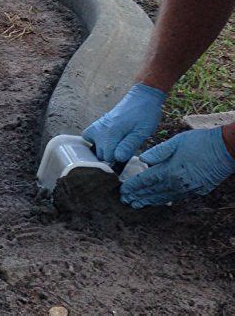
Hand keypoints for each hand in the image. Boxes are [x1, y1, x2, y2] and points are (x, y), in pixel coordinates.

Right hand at [82, 83, 165, 162]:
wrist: (143, 96)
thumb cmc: (145, 113)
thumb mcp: (142, 132)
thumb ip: (129, 146)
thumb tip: (117, 158)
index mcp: (111, 132)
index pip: (107, 158)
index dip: (116, 163)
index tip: (125, 161)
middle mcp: (101, 129)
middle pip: (99, 153)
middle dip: (110, 157)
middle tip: (123, 153)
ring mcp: (99, 125)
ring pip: (92, 145)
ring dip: (102, 150)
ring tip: (116, 148)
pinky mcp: (100, 122)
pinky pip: (89, 135)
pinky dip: (95, 140)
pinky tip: (107, 141)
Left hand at [120, 127, 234, 208]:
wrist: (225, 150)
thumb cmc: (199, 142)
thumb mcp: (176, 142)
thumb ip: (158, 152)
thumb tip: (142, 160)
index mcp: (170, 170)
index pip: (146, 181)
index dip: (133, 186)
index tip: (122, 191)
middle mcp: (177, 184)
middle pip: (152, 192)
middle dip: (138, 196)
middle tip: (125, 201)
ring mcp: (187, 190)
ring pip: (163, 198)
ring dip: (149, 201)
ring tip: (137, 204)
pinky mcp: (196, 191)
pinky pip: (175, 198)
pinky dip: (163, 200)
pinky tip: (158, 200)